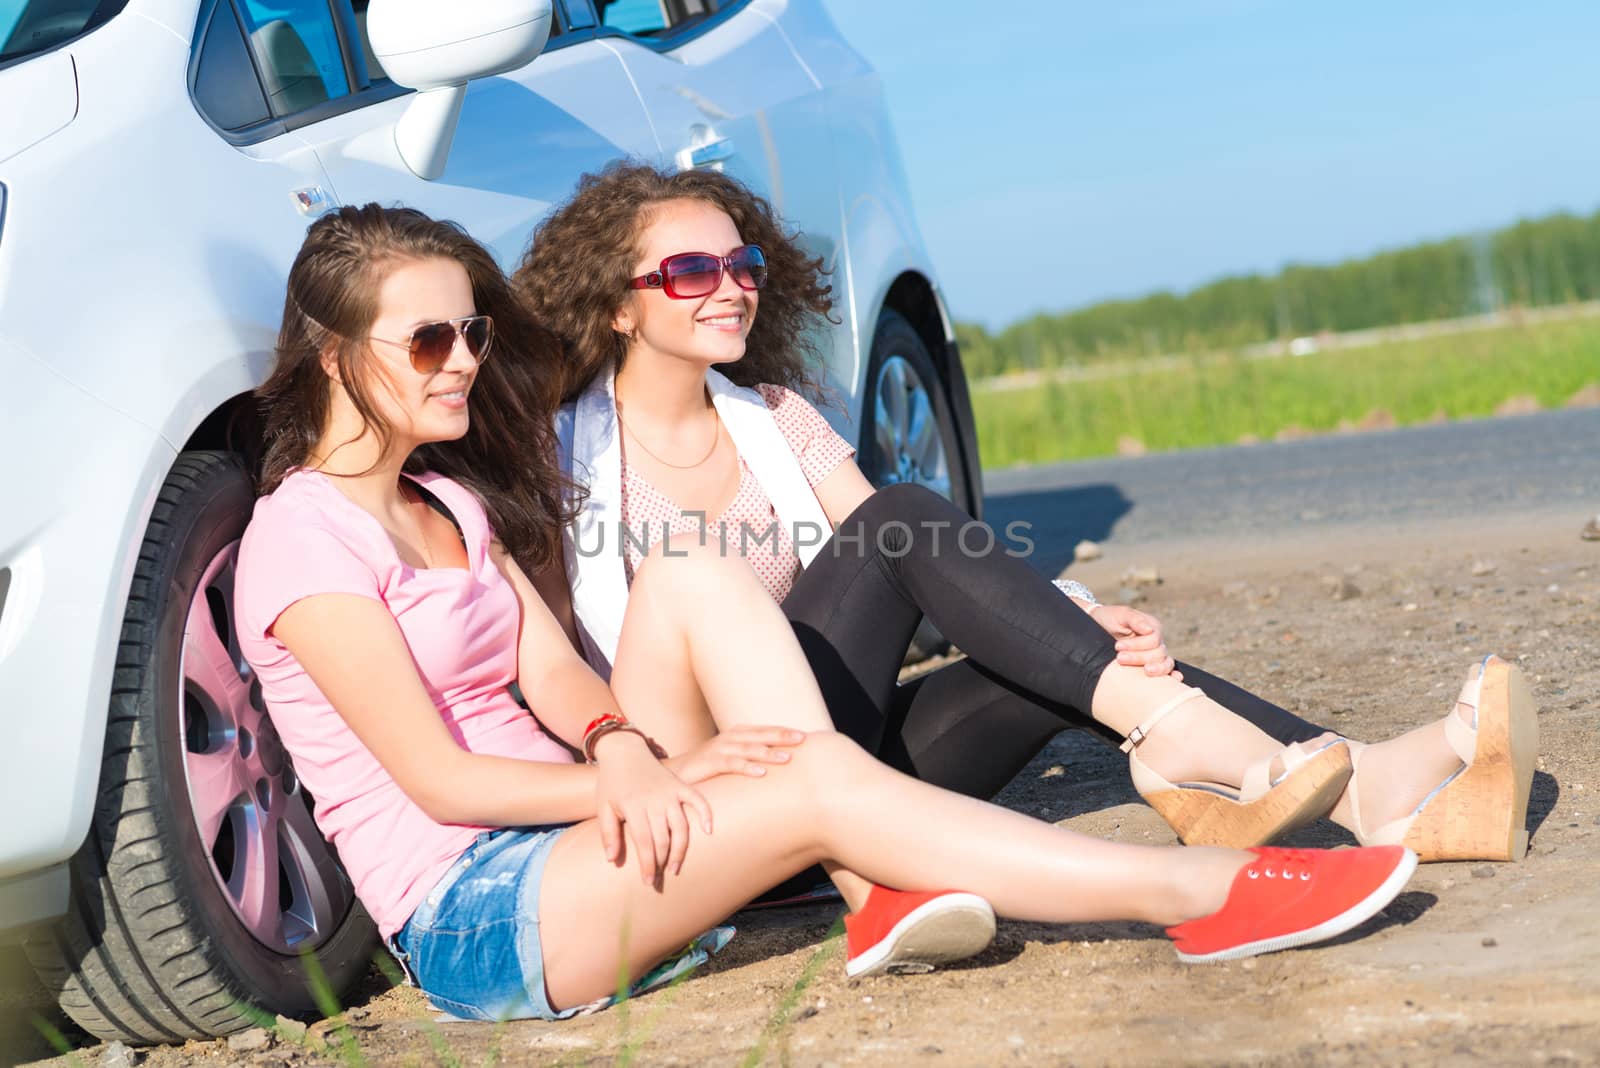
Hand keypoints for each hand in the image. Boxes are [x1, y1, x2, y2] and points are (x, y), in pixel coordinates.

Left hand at [593, 732, 711, 884]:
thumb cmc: (612, 782)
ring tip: (675, 867)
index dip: (648, 864)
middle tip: (660, 879)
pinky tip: (708, 830)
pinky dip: (705, 813)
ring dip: (680, 850)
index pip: (644, 842)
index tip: (648, 881)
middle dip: (662, 863)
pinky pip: (698, 799)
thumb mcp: (603, 807)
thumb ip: (608, 834)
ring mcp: (670, 792)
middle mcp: (655, 800)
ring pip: (681, 826)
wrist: (625, 751)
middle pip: (663, 839)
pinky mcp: (680, 785)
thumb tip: (612, 860)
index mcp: (634, 806)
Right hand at [665, 726, 806, 784]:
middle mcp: (729, 738)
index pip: (763, 731)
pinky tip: (761, 773)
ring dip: (768, 753)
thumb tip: (775, 765)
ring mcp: (718, 749)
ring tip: (787, 758)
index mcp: (736, 736)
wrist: (674, 774)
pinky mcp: (708, 763)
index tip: (805, 736)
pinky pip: (730, 764)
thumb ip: (749, 759)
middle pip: (759, 735)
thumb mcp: (730, 760)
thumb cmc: (706, 769)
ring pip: (747, 749)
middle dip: (781, 736)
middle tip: (803, 739)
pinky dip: (746, 767)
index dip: (783, 731)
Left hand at [1090, 605, 1182, 680]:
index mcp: (1152, 627)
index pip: (1154, 640)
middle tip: (1119, 658)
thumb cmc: (1109, 619)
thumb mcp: (1120, 614)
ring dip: (1156, 669)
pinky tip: (1174, 679)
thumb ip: (1135, 619)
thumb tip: (1149, 630)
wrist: (1097, 628)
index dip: (1137, 645)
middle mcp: (1157, 641)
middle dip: (1139, 658)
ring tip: (1144, 672)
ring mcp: (1156, 655)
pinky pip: (1168, 671)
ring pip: (1166, 663)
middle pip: (1159, 653)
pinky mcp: (1150, 665)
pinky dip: (1173, 676)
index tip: (1117, 646)